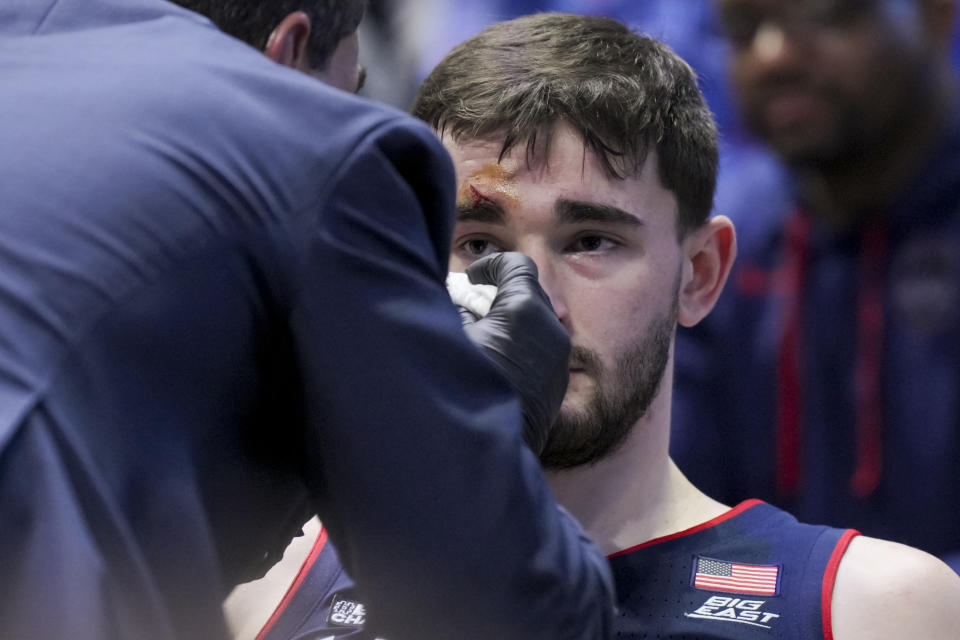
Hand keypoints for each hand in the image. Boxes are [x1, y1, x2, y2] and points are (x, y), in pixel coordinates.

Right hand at [460, 252, 569, 454]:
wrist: (487, 449)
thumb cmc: (461, 390)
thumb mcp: (449, 340)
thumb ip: (453, 311)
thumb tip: (458, 304)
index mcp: (523, 310)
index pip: (515, 266)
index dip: (490, 266)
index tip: (471, 278)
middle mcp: (549, 329)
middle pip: (529, 290)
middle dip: (500, 291)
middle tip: (471, 302)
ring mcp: (557, 357)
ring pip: (537, 321)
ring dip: (511, 318)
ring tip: (481, 334)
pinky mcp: (557, 382)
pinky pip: (541, 348)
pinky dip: (520, 342)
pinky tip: (494, 360)